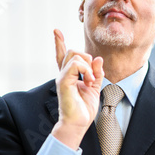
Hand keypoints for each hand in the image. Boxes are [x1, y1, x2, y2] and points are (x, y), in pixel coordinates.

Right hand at [52, 29, 103, 149]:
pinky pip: (75, 65)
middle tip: (92, 76)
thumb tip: (98, 58)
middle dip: (87, 58)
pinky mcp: (63, 81)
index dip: (59, 43)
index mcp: (69, 75)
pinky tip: (88, 81)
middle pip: (73, 51)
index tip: (56, 31)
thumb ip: (97, 73)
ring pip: (75, 55)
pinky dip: (86, 70)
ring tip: (90, 80)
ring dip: (87, 65)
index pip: (63, 55)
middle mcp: (63, 74)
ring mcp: (62, 77)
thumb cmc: (84, 109)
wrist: (78, 123)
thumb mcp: (95, 87)